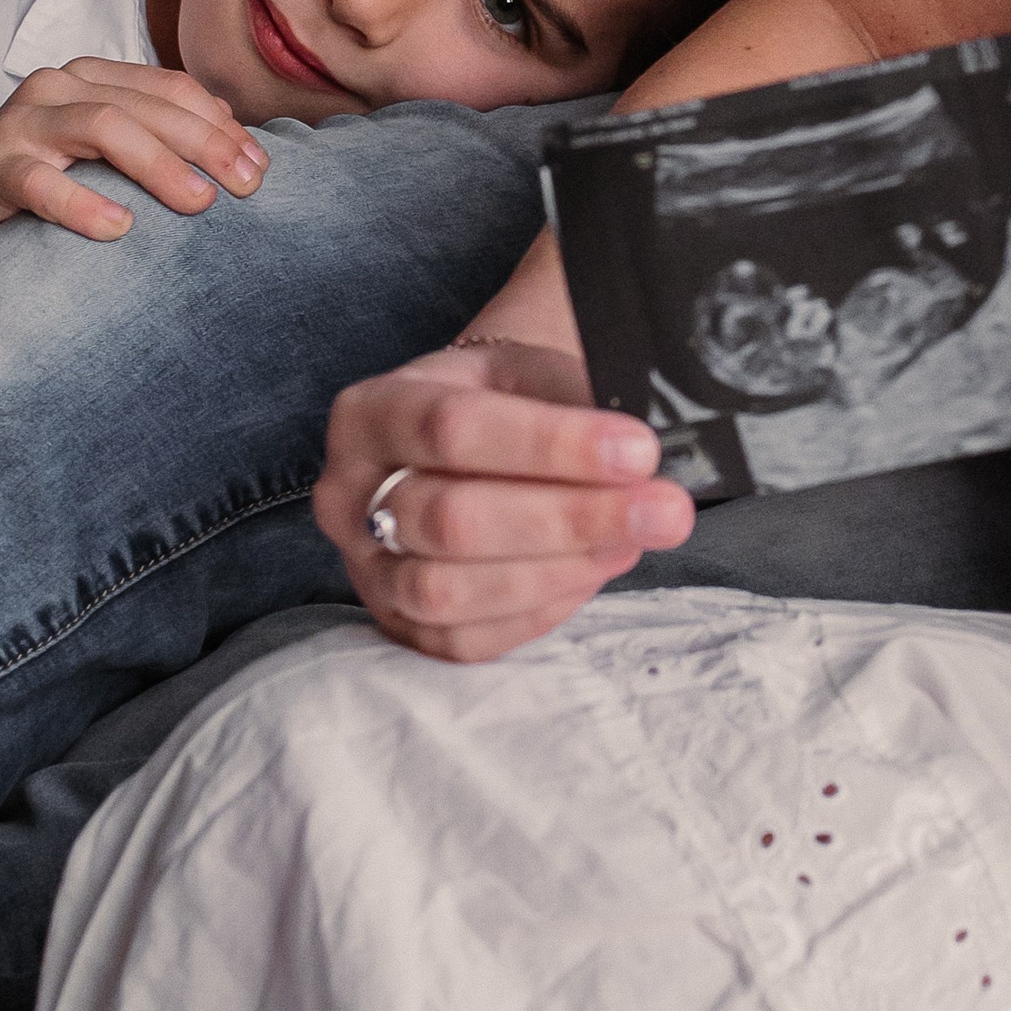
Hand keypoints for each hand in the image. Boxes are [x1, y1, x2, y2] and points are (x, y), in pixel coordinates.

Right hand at [0, 57, 267, 310]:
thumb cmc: (40, 180)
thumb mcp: (101, 152)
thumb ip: (156, 135)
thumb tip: (235, 134)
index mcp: (91, 76)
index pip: (171, 89)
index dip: (221, 124)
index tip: (261, 166)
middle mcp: (58, 86)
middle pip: (147, 106)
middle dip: (206, 144)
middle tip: (248, 186)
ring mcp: (22, 123)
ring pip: (103, 127)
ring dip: (159, 165)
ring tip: (200, 202)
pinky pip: (42, 182)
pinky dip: (83, 204)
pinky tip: (119, 230)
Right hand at [319, 330, 692, 660]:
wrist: (470, 437)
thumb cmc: (506, 399)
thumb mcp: (530, 371)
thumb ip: (573, 404)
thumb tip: (644, 458)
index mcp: (371, 411)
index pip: (452, 429)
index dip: (551, 446)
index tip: (639, 451)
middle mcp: (347, 495)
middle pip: (452, 520)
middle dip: (570, 518)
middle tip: (664, 510)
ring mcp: (365, 569)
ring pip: (450, 591)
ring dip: (559, 570)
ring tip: (634, 540)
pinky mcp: (397, 625)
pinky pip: (464, 639)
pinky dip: (541, 609)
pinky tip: (594, 571)